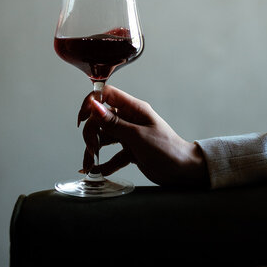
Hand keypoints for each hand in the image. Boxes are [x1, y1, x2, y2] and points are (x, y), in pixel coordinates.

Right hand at [77, 85, 208, 187]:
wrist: (184, 171)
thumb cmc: (167, 149)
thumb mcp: (137, 136)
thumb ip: (113, 123)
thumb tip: (94, 106)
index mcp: (134, 109)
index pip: (107, 95)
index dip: (91, 102)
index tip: (82, 118)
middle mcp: (130, 119)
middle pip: (101, 118)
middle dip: (92, 133)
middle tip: (91, 148)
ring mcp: (130, 134)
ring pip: (104, 137)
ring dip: (94, 150)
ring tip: (89, 165)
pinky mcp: (131, 150)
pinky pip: (112, 154)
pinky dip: (104, 163)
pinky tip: (96, 171)